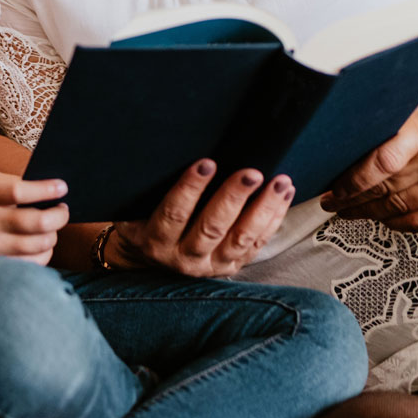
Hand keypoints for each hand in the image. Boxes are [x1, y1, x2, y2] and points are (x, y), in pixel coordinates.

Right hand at [0, 172, 69, 265]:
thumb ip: (13, 183)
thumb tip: (50, 190)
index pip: (22, 192)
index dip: (47, 190)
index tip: (62, 187)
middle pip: (38, 222)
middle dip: (59, 215)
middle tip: (62, 209)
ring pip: (39, 246)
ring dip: (53, 235)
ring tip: (52, 226)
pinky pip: (31, 264)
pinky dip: (43, 253)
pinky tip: (41, 243)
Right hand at [112, 159, 293, 276]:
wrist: (151, 262)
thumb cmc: (143, 224)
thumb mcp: (133, 212)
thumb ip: (148, 192)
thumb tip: (158, 151)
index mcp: (156, 241)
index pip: (174, 213)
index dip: (190, 188)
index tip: (206, 163)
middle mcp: (184, 257)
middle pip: (211, 228)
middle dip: (233, 198)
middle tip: (251, 173)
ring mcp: (211, 265)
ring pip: (241, 238)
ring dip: (263, 209)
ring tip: (279, 183)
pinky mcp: (232, 266)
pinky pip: (257, 244)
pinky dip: (273, 219)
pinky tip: (284, 195)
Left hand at [321, 83, 417, 231]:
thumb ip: (389, 133)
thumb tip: (348, 154)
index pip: (381, 163)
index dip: (351, 181)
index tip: (333, 188)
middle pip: (385, 189)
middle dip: (351, 200)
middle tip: (331, 202)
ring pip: (399, 208)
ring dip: (367, 213)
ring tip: (348, 211)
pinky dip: (395, 222)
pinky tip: (379, 217)